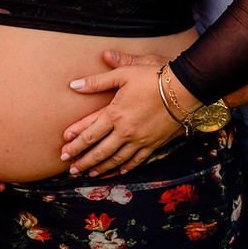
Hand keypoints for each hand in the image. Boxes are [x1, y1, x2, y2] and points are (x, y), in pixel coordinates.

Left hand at [61, 51, 186, 177]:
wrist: (183, 89)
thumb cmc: (153, 77)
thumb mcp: (124, 74)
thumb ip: (98, 81)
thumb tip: (74, 85)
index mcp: (115, 113)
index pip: (89, 131)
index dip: (75, 141)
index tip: (64, 149)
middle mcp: (125, 131)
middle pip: (99, 150)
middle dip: (83, 160)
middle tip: (70, 169)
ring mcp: (140, 140)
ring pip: (116, 159)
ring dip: (100, 167)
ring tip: (89, 173)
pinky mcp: (153, 143)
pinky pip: (136, 160)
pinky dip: (125, 167)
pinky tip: (118, 171)